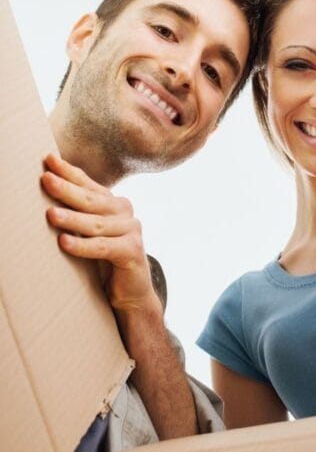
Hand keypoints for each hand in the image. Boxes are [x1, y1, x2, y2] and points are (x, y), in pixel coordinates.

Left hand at [42, 153, 158, 313]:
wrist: (132, 292)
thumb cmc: (104, 260)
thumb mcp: (92, 232)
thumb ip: (79, 214)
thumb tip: (47, 192)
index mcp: (114, 204)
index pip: (89, 185)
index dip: (70, 172)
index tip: (48, 160)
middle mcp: (125, 214)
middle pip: (93, 200)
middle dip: (67, 190)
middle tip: (46, 180)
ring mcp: (132, 231)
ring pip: (97, 224)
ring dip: (72, 219)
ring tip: (50, 215)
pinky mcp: (133, 252)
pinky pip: (104, 247)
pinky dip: (84, 246)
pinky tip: (65, 243)